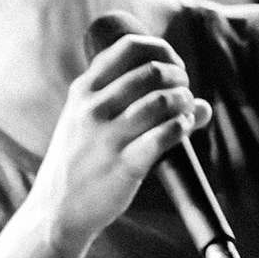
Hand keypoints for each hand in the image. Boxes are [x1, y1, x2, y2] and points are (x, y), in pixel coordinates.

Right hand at [25, 31, 211, 247]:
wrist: (57, 209)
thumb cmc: (80, 162)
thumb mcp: (87, 122)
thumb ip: (131, 103)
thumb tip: (201, 104)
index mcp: (83, 91)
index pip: (128, 48)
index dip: (161, 50)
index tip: (173, 65)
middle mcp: (92, 109)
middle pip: (151, 71)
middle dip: (179, 76)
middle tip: (184, 90)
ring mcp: (107, 137)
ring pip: (161, 101)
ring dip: (184, 100)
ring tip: (186, 110)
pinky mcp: (124, 165)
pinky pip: (165, 135)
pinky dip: (183, 126)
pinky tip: (184, 127)